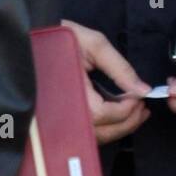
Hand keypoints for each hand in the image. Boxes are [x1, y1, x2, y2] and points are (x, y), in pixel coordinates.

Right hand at [61, 18, 151, 145]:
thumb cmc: (60, 38)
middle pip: (101, 132)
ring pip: (93, 137)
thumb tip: (143, 89)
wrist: (31, 40)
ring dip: (118, 128)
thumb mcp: (94, 45)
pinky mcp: (59, 120)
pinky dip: (104, 128)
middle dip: (128, 122)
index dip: (127, 108)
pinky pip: (84, 132)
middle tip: (144, 109)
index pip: (104, 114)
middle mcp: (63, 113)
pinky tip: (116, 115)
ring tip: (136, 113)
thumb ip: (120, 68)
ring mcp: (59, 120)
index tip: (140, 96)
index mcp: (71, 94)